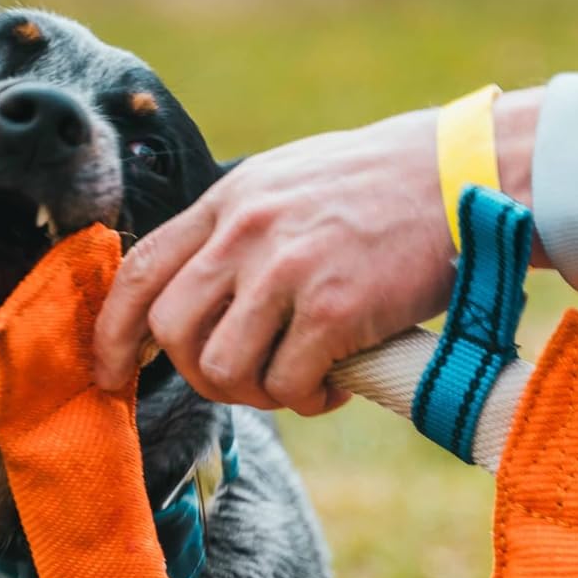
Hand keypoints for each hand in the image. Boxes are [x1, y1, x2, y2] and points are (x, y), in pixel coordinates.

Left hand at [93, 109, 456, 414]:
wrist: (465, 176)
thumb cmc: (382, 190)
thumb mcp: (288, 183)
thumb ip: (239, 230)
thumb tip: (204, 296)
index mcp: (228, 203)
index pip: (140, 272)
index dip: (113, 333)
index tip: (113, 373)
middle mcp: (245, 232)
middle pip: (173, 332)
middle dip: (200, 375)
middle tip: (248, 382)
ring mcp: (286, 270)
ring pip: (224, 369)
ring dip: (257, 394)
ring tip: (298, 385)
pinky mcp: (333, 309)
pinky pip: (288, 384)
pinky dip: (308, 401)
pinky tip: (336, 385)